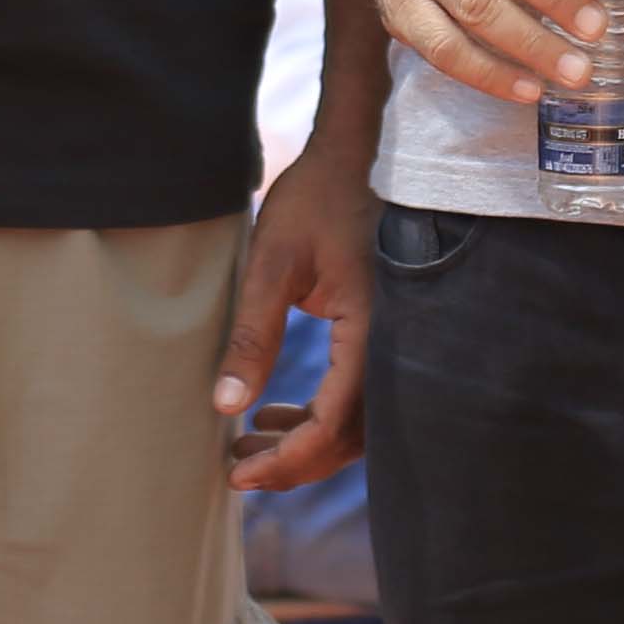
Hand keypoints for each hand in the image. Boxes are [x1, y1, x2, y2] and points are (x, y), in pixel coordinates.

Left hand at [217, 132, 371, 492]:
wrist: (362, 151)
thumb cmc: (317, 197)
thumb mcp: (272, 263)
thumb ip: (251, 335)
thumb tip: (225, 407)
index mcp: (375, 328)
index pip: (335, 422)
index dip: (288, 459)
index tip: (238, 472)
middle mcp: (398, 342)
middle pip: (352, 436)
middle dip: (294, 462)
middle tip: (237, 469)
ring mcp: (399, 339)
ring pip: (358, 422)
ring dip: (305, 442)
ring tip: (246, 442)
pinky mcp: (387, 333)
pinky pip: (360, 395)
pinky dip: (318, 415)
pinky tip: (272, 411)